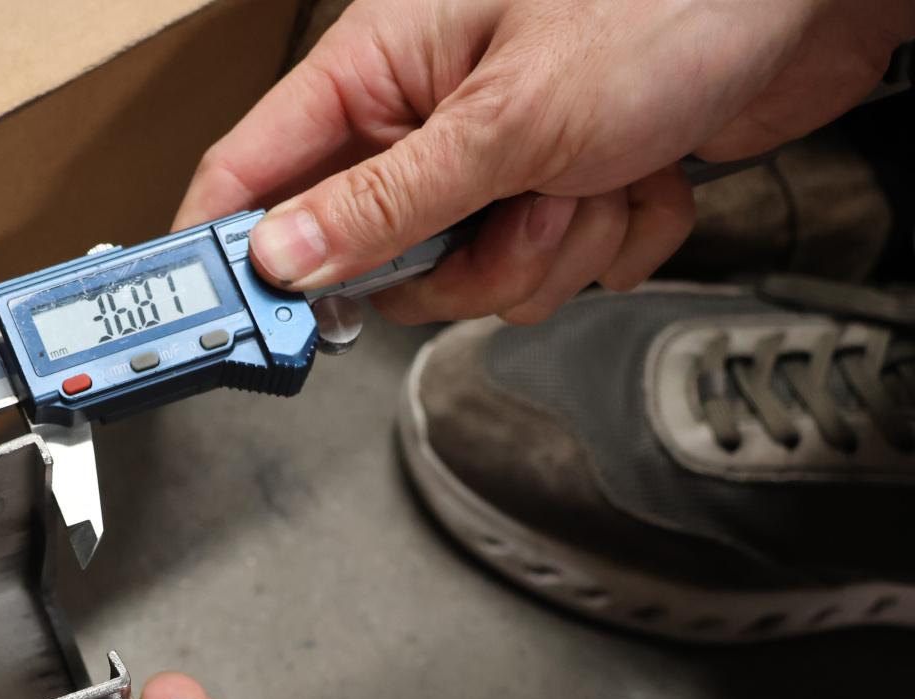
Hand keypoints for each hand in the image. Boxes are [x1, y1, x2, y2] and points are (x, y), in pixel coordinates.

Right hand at [176, 0, 914, 323]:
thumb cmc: (666, 3)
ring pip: (469, 278)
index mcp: (378, 71)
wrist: (811, 0)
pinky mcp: (561, 190)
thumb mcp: (508, 119)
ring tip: (597, 179)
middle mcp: (426, 119)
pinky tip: (642, 176)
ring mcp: (495, 160)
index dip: (230, 250)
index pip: (252, 172)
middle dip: (456, 265)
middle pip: (372, 256)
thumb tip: (282, 260)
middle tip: (510, 217)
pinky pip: (549, 269)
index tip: (233, 322)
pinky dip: (608, 242)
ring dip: (548, 251)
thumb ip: (385, 203)